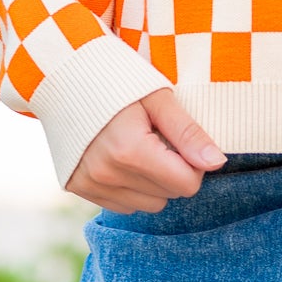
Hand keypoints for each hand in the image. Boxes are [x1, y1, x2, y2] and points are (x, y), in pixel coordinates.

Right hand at [66, 89, 226, 212]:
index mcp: (130, 150)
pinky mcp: (78, 188)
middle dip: (173, 171)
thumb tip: (217, 163)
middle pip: (169, 196)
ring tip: (139, 148)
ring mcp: (90, 184)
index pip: (187, 184)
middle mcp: (107, 174)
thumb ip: (188, 133)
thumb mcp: (158, 98)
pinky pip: (123, 205)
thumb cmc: (118, 81)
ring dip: (153, 183)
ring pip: (148, 205)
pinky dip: (130, 187)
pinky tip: (121, 159)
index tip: (182, 141)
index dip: (193, 163)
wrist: (64, 76)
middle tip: (158, 139)